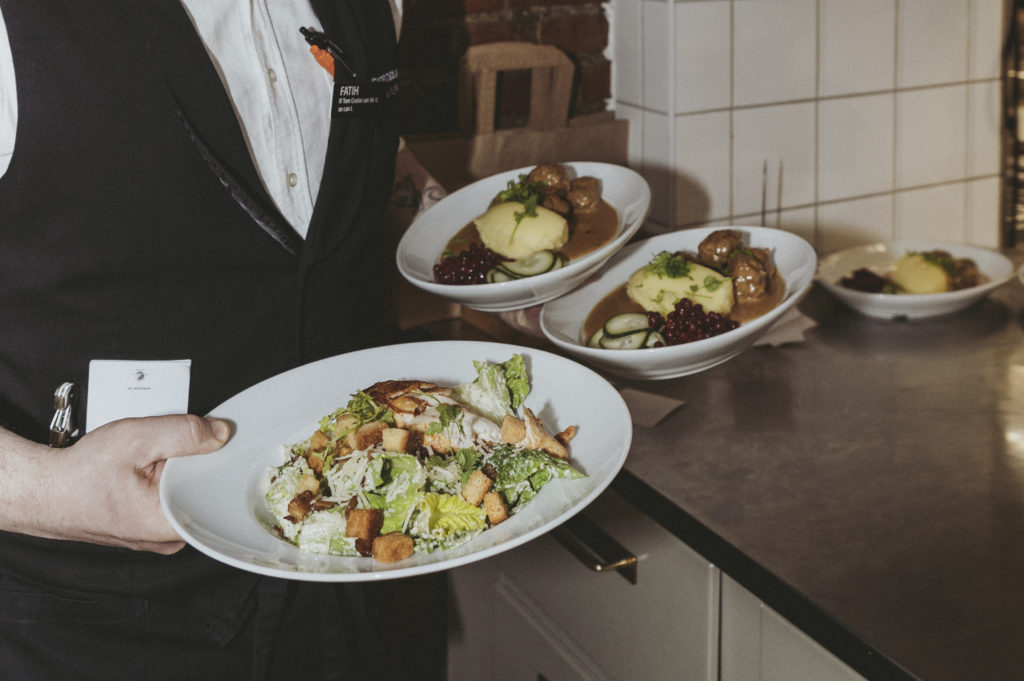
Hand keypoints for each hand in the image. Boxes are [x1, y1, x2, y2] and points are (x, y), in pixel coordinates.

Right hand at [3, 415, 229, 554]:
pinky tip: (151, 469)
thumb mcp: (136, 440)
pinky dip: (167, 480)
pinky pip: (172, 499)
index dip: (222, 466)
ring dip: (180, 472)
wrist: (43, 490)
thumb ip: (184, 433)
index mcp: (170, 524)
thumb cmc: (80, 474)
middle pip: (206, 494)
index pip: (221, 497)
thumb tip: (221, 433)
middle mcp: (167, 538)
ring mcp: (157, 536)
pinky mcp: (149, 527)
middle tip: (171, 451)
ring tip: (155, 461)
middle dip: (197, 466)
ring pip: (188, 496)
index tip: (218, 447)